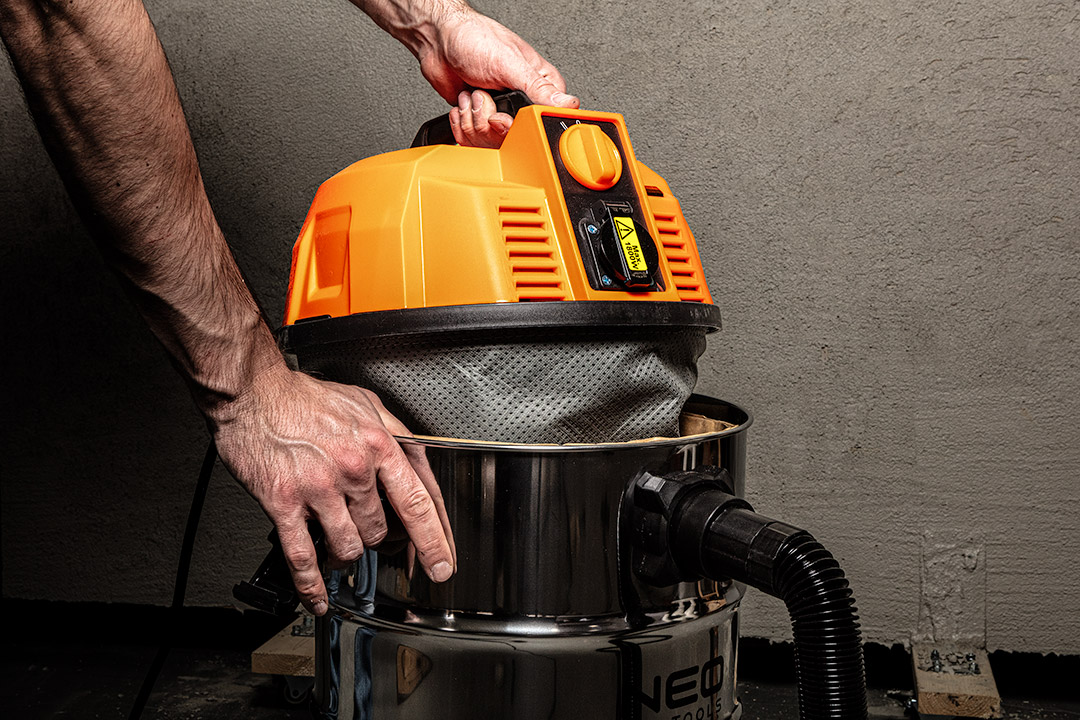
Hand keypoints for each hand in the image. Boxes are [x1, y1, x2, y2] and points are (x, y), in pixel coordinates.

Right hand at [210, 364, 454, 615]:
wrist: (252, 393)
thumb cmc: (305, 397)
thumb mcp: (365, 403)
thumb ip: (394, 436)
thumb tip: (417, 466)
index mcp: (379, 443)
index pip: (419, 501)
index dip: (434, 539)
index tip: (442, 563)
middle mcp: (354, 467)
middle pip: (381, 529)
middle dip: (377, 540)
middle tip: (370, 538)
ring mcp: (319, 487)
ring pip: (348, 546)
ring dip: (345, 554)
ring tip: (336, 546)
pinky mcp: (284, 502)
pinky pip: (304, 556)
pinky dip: (312, 584)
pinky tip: (318, 595)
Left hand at [419, 8, 579, 146]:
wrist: (440, 41)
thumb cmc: (474, 39)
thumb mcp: (509, 62)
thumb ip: (538, 87)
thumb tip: (566, 104)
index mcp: (540, 83)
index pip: (547, 117)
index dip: (526, 122)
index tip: (508, 115)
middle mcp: (522, 99)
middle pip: (517, 134)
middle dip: (492, 120)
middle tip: (485, 97)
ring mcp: (501, 111)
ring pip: (493, 139)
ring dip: (474, 117)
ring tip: (473, 93)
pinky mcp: (481, 119)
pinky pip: (475, 139)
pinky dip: (463, 122)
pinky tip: (465, 101)